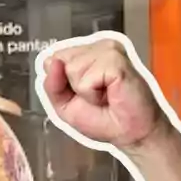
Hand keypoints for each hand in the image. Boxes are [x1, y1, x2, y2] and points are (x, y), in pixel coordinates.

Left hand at [39, 35, 168, 151]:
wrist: (129, 133)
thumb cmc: (102, 118)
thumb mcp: (64, 104)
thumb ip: (52, 83)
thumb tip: (51, 61)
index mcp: (86, 53)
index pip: (55, 57)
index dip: (61, 81)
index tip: (83, 92)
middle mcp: (97, 47)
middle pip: (60, 60)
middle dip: (72, 85)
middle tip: (96, 95)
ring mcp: (107, 50)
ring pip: (71, 68)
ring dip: (84, 90)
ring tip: (104, 95)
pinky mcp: (115, 60)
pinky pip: (85, 78)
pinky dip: (92, 94)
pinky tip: (110, 94)